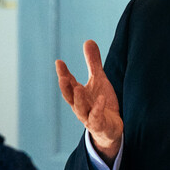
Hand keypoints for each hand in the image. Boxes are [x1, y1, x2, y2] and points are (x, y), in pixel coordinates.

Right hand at [56, 40, 122, 162]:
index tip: (59, 62)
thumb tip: (88, 40)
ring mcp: (89, 117)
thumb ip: (93, 63)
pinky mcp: (100, 126)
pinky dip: (98, 110)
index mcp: (78, 95)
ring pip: (80, 110)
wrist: (110, 129)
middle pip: (70, 97)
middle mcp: (80, 106)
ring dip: (79, 100)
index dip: (63, 73)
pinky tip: (101, 100)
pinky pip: (97, 119)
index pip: (68, 83)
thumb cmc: (101, 103)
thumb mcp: (98, 80)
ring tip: (79, 88)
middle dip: (65, 87)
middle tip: (62, 77)